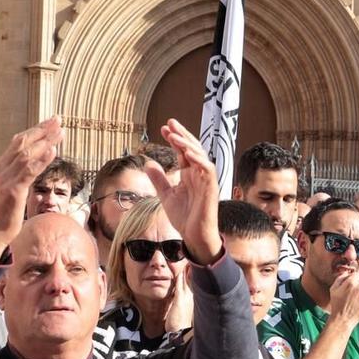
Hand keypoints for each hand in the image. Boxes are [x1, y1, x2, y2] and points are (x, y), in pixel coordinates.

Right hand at [0, 118, 65, 261]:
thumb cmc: (4, 212)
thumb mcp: (10, 188)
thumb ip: (18, 174)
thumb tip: (32, 163)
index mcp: (0, 167)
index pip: (18, 142)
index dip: (35, 130)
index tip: (50, 122)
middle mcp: (1, 169)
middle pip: (23, 143)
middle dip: (42, 130)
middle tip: (58, 120)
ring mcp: (6, 179)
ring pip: (27, 154)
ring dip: (45, 142)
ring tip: (60, 132)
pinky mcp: (12, 191)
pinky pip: (29, 172)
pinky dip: (41, 160)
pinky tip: (53, 151)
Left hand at [147, 119, 222, 263]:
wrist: (194, 235)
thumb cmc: (184, 217)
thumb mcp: (166, 195)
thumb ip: (158, 179)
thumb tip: (148, 163)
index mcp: (189, 174)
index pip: (182, 151)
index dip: (174, 138)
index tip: (163, 128)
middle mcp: (198, 173)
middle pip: (192, 148)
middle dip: (181, 134)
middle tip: (170, 122)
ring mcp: (205, 179)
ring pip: (199, 154)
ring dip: (187, 144)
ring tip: (174, 135)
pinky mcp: (211, 187)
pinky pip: (207, 168)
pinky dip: (198, 159)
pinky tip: (187, 152)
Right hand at [327, 269, 358, 325]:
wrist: (343, 319)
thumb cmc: (337, 305)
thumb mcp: (333, 289)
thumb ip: (340, 278)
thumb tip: (347, 273)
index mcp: (350, 283)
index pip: (356, 275)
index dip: (352, 279)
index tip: (350, 285)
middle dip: (356, 286)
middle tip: (349, 295)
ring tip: (353, 301)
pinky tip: (357, 304)